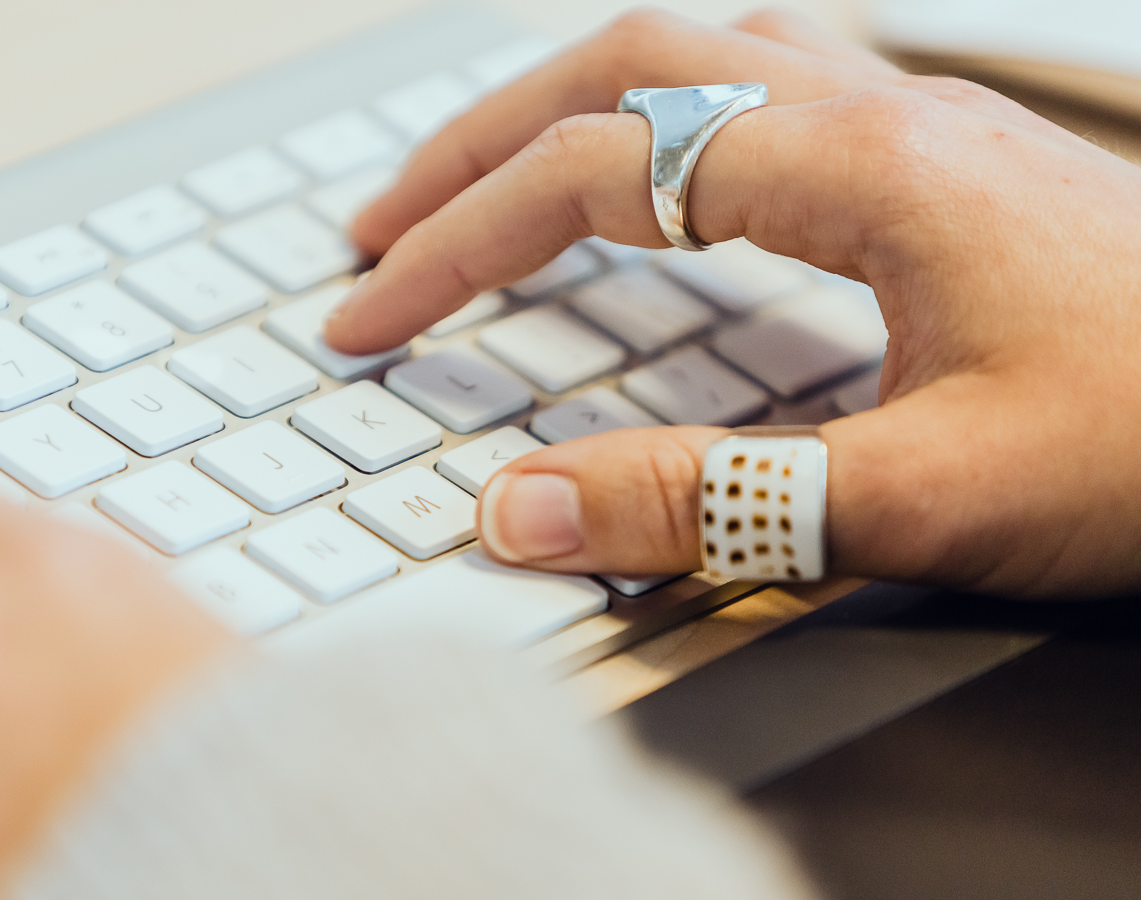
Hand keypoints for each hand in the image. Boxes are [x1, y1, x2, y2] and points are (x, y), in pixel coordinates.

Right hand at [325, 8, 1140, 596]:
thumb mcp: (928, 498)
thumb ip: (712, 504)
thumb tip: (517, 511)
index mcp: (865, 170)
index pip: (594, 171)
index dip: (456, 243)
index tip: (369, 315)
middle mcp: (884, 115)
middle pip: (623, 63)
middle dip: (475, 144)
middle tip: (381, 227)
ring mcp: (921, 127)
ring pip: (697, 50)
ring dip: (566, 106)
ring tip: (483, 179)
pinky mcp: (949, 168)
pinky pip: (771, 83)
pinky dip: (669, 114)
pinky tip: (662, 173)